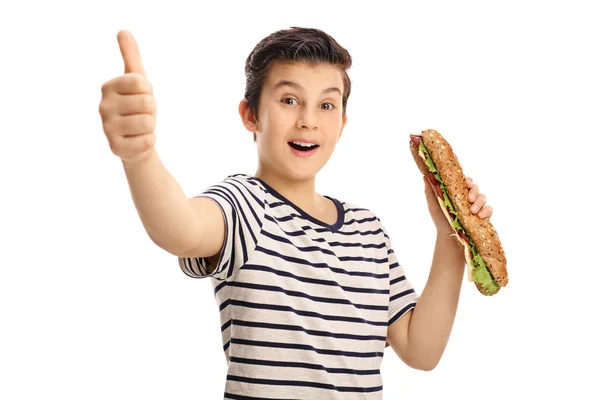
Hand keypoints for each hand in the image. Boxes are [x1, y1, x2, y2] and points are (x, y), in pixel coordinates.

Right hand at [99, 30, 156, 163]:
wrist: (136, 140)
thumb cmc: (137, 107)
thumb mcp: (136, 81)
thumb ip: (131, 57)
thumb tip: (123, 31)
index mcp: (108, 87)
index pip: (141, 83)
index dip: (149, 92)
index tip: (142, 96)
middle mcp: (103, 106)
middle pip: (146, 103)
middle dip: (151, 110)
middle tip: (141, 114)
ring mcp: (107, 128)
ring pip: (148, 123)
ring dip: (150, 126)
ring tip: (139, 127)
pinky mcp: (115, 148)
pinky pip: (147, 141)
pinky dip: (149, 141)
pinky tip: (138, 140)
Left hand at [423, 175, 492, 233]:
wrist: (448, 237)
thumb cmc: (440, 219)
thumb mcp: (433, 205)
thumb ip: (430, 191)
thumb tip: (425, 176)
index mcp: (458, 192)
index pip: (465, 181)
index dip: (467, 180)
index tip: (466, 183)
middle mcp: (468, 197)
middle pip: (475, 188)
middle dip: (474, 191)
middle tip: (469, 199)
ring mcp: (477, 206)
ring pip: (483, 197)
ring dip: (479, 202)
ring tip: (472, 211)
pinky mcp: (484, 216)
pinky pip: (489, 210)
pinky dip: (486, 211)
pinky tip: (480, 216)